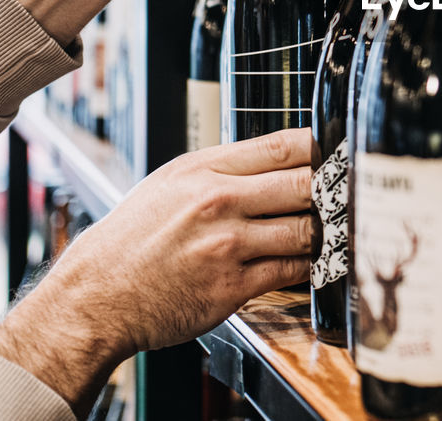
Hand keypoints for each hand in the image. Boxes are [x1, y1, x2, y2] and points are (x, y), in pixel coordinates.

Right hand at [0, 129, 320, 416]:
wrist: (95, 296)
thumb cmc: (132, 240)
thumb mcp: (170, 184)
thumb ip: (222, 170)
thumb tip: (276, 161)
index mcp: (204, 169)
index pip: (282, 146)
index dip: (322, 147)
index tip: (339, 153)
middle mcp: (218, 202)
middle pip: (304, 183)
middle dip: (331, 190)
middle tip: (345, 193)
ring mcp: (227, 245)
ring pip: (305, 228)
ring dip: (325, 231)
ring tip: (332, 229)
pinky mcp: (233, 285)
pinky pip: (292, 269)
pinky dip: (309, 265)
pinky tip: (311, 261)